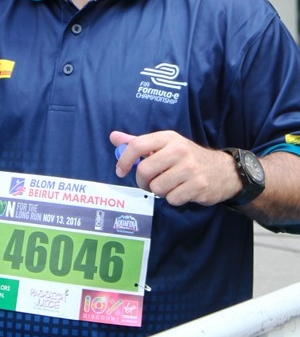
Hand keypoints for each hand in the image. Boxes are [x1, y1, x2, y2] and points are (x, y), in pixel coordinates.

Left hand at [110, 130, 241, 206]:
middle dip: (142, 181)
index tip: (120, 171)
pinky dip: (173, 199)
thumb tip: (113, 137)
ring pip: (157, 187)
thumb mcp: (165, 145)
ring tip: (170, 184)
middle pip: (144, 170)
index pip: (138, 145)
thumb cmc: (187, 157)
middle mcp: (179, 150)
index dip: (124, 160)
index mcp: (168, 138)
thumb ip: (138, 142)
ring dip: (159, 191)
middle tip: (148, 183)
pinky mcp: (197, 186)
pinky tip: (182, 190)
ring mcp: (189, 168)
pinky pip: (171, 199)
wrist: (223, 170)